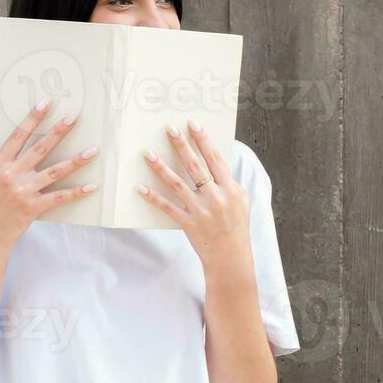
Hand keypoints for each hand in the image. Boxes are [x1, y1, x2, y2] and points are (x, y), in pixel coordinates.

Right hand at [0, 100, 98, 246]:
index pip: (17, 136)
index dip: (32, 119)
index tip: (45, 104)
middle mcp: (12, 174)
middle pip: (40, 148)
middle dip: (59, 131)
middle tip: (74, 117)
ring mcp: (24, 190)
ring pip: (55, 171)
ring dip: (76, 160)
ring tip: (93, 150)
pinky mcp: (34, 207)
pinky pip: (59, 198)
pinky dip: (76, 193)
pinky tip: (92, 186)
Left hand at [138, 120, 251, 270]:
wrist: (231, 258)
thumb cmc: (237, 228)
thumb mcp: (242, 202)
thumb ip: (231, 183)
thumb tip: (220, 166)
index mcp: (230, 189)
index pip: (215, 159)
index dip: (204, 140)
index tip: (193, 124)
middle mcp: (215, 197)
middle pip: (195, 166)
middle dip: (182, 145)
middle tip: (169, 129)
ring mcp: (200, 210)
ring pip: (177, 184)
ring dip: (161, 168)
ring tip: (148, 153)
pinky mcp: (188, 223)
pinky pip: (167, 207)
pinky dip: (153, 197)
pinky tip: (140, 187)